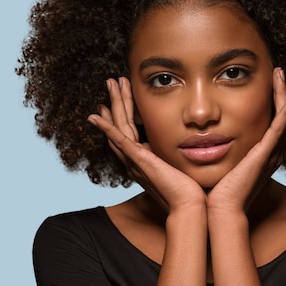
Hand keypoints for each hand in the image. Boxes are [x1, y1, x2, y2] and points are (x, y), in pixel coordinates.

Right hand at [88, 77, 205, 212]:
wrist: (189, 205)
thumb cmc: (190, 189)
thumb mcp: (180, 164)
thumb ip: (177, 153)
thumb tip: (189, 141)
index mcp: (144, 159)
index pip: (129, 130)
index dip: (123, 111)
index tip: (119, 96)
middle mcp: (135, 159)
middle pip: (121, 123)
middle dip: (118, 100)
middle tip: (113, 80)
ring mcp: (134, 160)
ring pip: (119, 125)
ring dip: (114, 103)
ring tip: (112, 82)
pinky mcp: (138, 161)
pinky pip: (119, 141)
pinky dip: (106, 127)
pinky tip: (95, 115)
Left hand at [206, 67, 285, 213]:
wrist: (221, 209)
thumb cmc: (221, 192)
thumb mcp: (228, 167)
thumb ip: (227, 153)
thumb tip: (211, 141)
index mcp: (267, 159)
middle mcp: (274, 157)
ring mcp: (271, 156)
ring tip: (281, 75)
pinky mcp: (264, 155)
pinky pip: (280, 131)